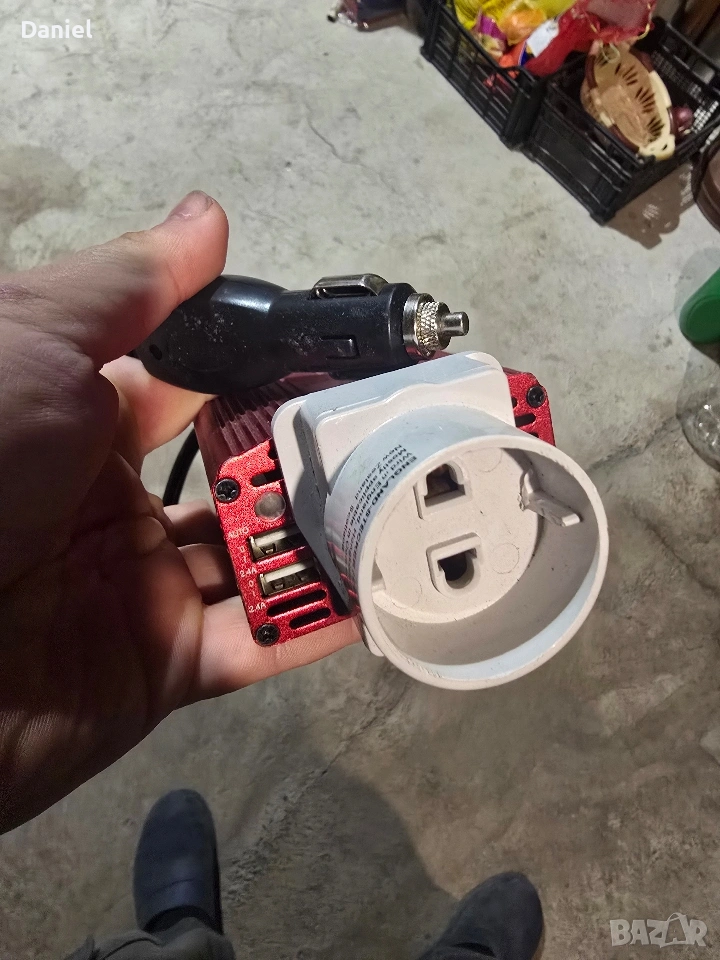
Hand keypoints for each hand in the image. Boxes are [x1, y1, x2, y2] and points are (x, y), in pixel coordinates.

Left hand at [0, 192, 358, 832]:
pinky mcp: (166, 668)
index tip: (348, 353)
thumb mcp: (31, 345)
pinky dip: (320, 623)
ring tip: (421, 498)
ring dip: (331, 534)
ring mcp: (145, 589)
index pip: (198, 385)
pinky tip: (388, 589)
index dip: (269, 367)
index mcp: (81, 422)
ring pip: (261, 557)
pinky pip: (260, 643)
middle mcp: (116, 504)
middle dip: (316, 452)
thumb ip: (126, 289)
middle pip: (241, 473)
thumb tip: (207, 217)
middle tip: (410, 427)